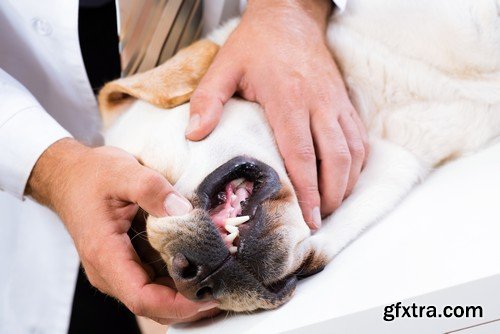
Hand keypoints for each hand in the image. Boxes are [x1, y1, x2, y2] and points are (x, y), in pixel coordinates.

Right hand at [27, 138, 218, 324]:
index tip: (210, 296)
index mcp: (105, 254)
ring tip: (220, 283)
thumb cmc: (92, 175)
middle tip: (226, 291)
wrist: (70, 176)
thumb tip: (184, 212)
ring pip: (155, 298)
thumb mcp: (122, 171)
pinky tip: (202, 270)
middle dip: (190, 306)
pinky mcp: (126, 262)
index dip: (178, 305)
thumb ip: (152, 189)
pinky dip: (178, 283)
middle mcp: (109, 271)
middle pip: (153, 305)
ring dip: (187, 297)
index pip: (142, 298)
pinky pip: (154, 282)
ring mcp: (117, 269)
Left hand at [186, 0, 368, 228]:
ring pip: (353, 150)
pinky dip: (356, 163)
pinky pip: (359, 137)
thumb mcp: (224, 66)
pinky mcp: (344, 100)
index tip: (309, 218)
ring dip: (346, 182)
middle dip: (331, 194)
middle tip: (320, 219)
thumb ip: (208, 100)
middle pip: (335, 158)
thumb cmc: (256, 44)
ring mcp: (336, 102)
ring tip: (332, 205)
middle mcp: (318, 102)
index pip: (302, 153)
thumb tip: (194, 135)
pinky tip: (345, 178)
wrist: (290, 16)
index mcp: (288, 98)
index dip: (307, 190)